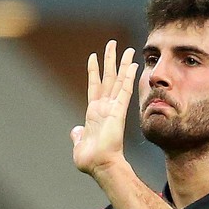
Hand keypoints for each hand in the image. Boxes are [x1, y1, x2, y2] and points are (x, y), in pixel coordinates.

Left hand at [71, 40, 138, 176]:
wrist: (99, 165)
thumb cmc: (90, 159)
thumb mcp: (79, 144)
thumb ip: (77, 135)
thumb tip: (75, 131)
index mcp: (93, 113)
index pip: (94, 87)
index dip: (94, 72)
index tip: (93, 56)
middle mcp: (104, 107)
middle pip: (108, 79)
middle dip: (111, 61)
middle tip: (112, 43)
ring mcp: (112, 108)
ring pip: (118, 81)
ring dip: (122, 64)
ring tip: (128, 49)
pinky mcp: (119, 111)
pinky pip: (124, 91)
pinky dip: (128, 77)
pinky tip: (133, 64)